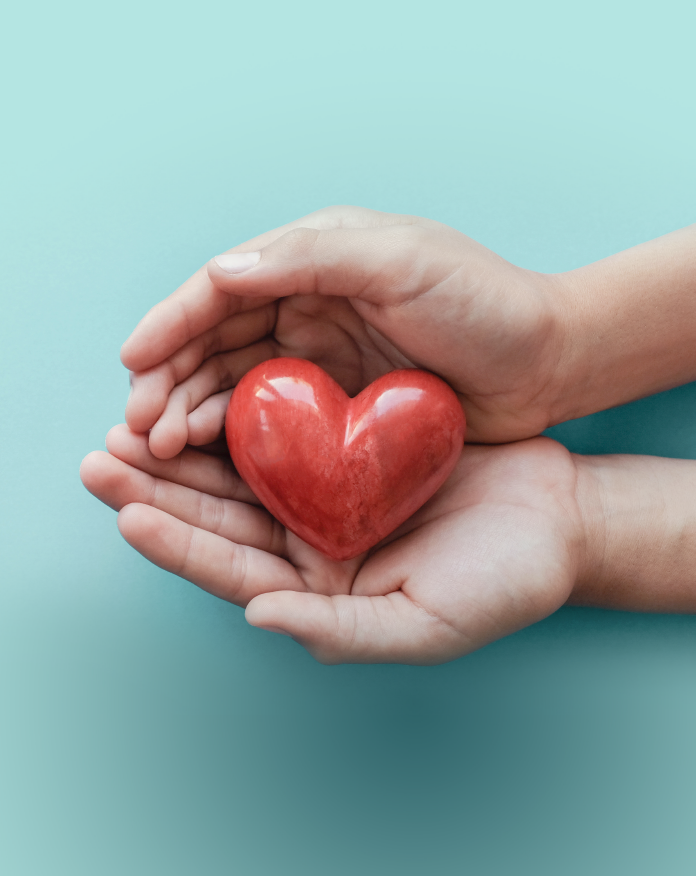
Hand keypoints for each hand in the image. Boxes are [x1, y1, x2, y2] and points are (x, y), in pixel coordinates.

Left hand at [80, 428, 586, 663]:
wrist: (556, 517)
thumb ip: (341, 629)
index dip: (176, 544)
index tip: (127, 511)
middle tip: (101, 457)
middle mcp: (312, 545)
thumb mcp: (425, 623)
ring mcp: (327, 496)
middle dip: (156, 489)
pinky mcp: (349, 451)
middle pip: (218, 518)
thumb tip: (259, 614)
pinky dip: (243, 414)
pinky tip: (207, 391)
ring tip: (130, 423)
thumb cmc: (503, 582)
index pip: (231, 570)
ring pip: (239, 472)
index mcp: (320, 592)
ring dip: (184, 448)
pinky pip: (285, 432)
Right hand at [121, 206, 566, 456]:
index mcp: (316, 257)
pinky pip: (271, 419)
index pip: (224, 288)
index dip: (172, 322)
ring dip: (190, 411)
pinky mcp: (338, 405)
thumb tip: (220, 271)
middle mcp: (308, 303)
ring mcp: (321, 357)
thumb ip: (314, 257)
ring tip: (158, 446)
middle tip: (136, 426)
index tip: (132, 361)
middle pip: (216, 340)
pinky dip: (234, 435)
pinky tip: (207, 456)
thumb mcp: (403, 261)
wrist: (547, 363)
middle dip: (169, 379)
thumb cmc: (485, 303)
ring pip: (234, 382)